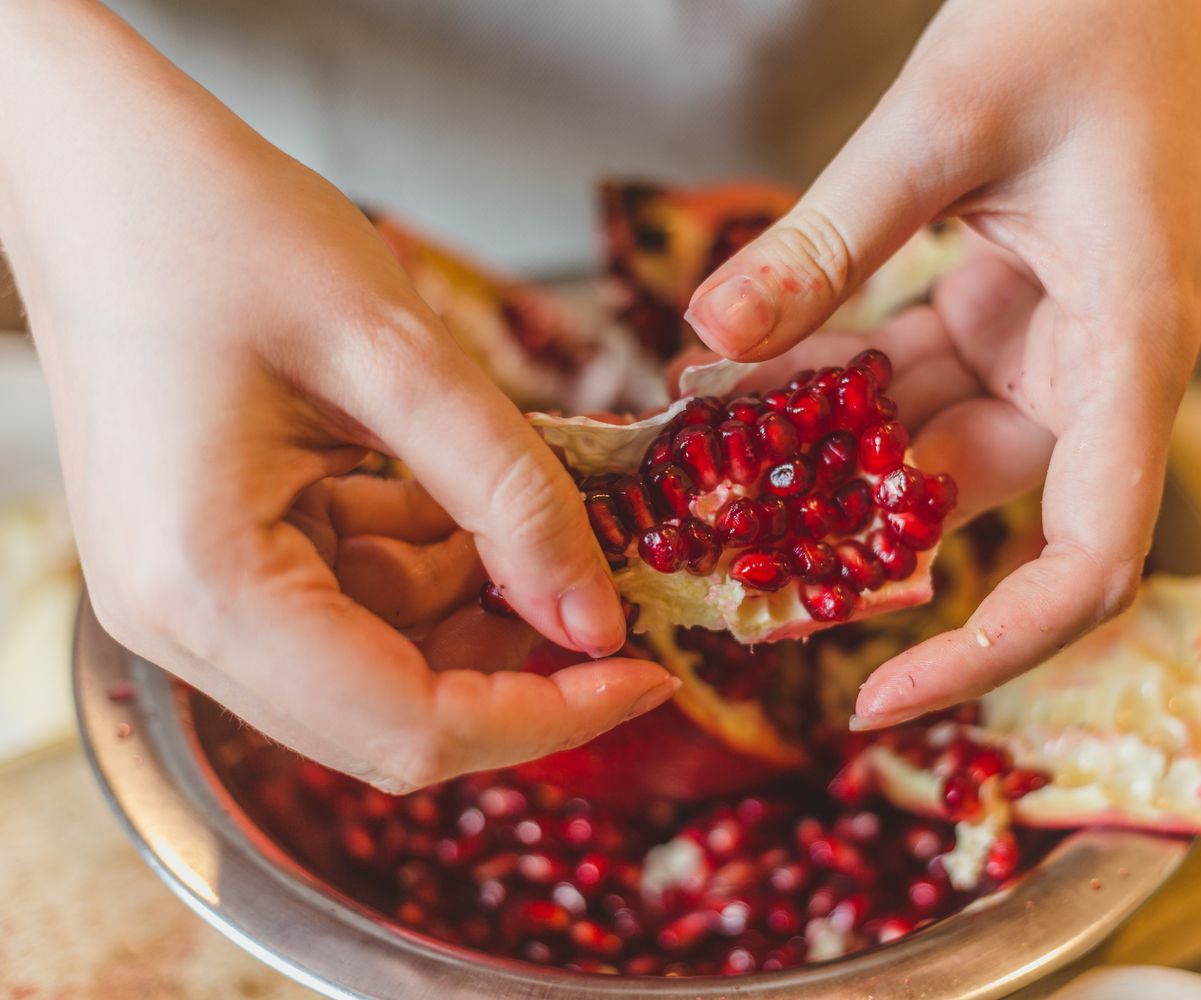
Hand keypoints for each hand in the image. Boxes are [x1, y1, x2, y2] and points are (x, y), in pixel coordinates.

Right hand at [0, 0, 672, 790]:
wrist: (93, 166)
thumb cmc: (214, 224)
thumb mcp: (394, 352)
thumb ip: (508, 495)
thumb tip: (596, 619)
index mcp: (206, 587)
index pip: (407, 726)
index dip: (547, 715)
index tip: (649, 669)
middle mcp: (183, 622)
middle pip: (393, 715)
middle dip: (520, 661)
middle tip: (615, 584)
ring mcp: (194, 597)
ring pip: (384, 659)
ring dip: (480, 600)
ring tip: (541, 503)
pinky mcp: (217, 560)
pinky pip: (354, 598)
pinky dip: (431, 557)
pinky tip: (464, 486)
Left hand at [683, 0, 1200, 726]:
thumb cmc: (1084, 18)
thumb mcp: (941, 125)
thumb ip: (829, 239)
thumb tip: (710, 338)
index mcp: (1128, 350)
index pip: (1089, 557)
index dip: (995, 648)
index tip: (883, 696)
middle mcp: (1094, 369)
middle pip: (979, 512)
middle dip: (852, 548)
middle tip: (728, 579)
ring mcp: (1044, 343)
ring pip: (923, 445)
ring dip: (820, 462)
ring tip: (706, 482)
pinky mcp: (998, 311)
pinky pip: (905, 376)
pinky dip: (829, 386)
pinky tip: (740, 386)